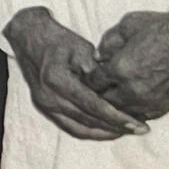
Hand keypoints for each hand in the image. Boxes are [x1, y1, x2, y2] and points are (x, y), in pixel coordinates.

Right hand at [3, 6, 146, 139]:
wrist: (28, 36)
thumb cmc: (57, 39)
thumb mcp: (81, 48)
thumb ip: (98, 72)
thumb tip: (118, 93)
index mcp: (56, 79)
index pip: (93, 106)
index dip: (118, 118)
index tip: (139, 125)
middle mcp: (48, 96)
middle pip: (88, 120)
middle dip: (116, 127)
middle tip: (140, 128)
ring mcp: (44, 104)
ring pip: (80, 129)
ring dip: (105, 132)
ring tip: (127, 130)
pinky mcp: (44, 107)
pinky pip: (70, 127)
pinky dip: (90, 131)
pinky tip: (107, 129)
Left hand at [85, 11, 168, 121]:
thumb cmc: (162, 29)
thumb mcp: (128, 25)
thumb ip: (108, 42)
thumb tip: (98, 56)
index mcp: (120, 69)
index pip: (93, 82)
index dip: (88, 77)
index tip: (88, 74)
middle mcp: (133, 90)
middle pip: (105, 101)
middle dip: (99, 93)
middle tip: (99, 86)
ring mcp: (150, 101)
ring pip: (124, 112)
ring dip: (117, 105)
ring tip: (114, 95)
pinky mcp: (166, 106)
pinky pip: (144, 115)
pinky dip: (135, 110)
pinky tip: (133, 102)